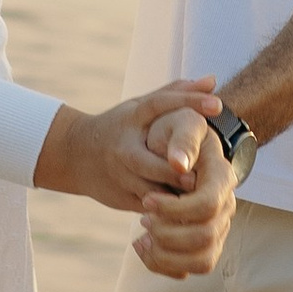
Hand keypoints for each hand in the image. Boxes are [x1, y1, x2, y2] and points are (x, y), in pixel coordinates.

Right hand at [34, 78, 234, 276]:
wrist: (74, 155)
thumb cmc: (120, 127)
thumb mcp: (140, 107)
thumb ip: (176, 94)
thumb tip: (213, 80)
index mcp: (131, 118)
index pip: (160, 104)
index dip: (189, 102)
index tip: (218, 106)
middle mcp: (124, 146)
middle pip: (150, 160)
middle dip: (177, 168)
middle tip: (207, 170)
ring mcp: (120, 174)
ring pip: (149, 190)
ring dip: (175, 195)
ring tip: (204, 195)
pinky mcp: (121, 198)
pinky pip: (148, 207)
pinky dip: (168, 210)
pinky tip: (189, 211)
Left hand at [129, 119, 236, 281]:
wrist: (175, 147)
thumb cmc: (176, 132)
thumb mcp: (180, 123)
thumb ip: (183, 140)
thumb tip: (179, 165)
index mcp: (222, 178)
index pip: (208, 204)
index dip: (175, 208)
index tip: (146, 199)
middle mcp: (225, 206)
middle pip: (206, 236)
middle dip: (168, 233)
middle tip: (142, 218)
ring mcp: (216, 227)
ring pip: (202, 261)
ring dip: (166, 255)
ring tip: (140, 238)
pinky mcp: (202, 244)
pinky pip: (190, 269)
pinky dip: (163, 265)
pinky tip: (141, 246)